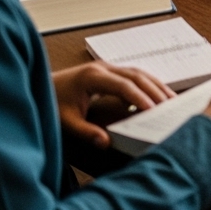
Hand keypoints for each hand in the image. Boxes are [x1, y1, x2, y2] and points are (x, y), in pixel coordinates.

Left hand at [53, 62, 174, 147]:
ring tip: (172, 100)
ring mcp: (106, 66)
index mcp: (92, 76)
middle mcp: (102, 67)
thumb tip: (106, 143)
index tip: (154, 110)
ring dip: (155, 85)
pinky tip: (157, 95)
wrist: (38, 86)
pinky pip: (134, 75)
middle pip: (137, 75)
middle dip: (155, 90)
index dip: (141, 98)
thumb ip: (85, 132)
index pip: (124, 85)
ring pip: (139, 72)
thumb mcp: (65, 120)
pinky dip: (148, 84)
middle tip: (171, 106)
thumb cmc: (51, 102)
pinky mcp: (109, 71)